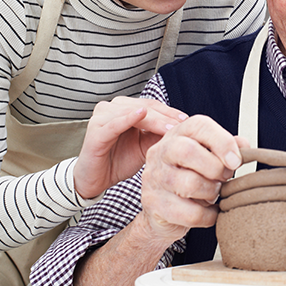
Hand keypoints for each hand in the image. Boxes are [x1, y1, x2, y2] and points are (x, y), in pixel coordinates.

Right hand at [73, 97, 188, 199]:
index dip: (171, 112)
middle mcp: (113, 108)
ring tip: (171, 127)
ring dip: (154, 119)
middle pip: (146, 107)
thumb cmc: (119, 161)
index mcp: (126, 109)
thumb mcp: (145, 147)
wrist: (95, 180)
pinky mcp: (95, 130)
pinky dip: (127, 118)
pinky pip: (114, 122)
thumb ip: (159, 135)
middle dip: (166, 116)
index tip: (189, 120)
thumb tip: (184, 129)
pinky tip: (141, 114)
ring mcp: (102, 116)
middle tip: (184, 124)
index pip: (154, 106)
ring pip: (133, 112)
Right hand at [139, 115, 246, 239]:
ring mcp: (154, 178)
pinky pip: (190, 213)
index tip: (236, 160)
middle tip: (224, 177)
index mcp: (178, 134)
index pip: (199, 125)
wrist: (162, 211)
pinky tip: (209, 211)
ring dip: (212, 192)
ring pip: (190, 183)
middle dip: (215, 167)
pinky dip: (208, 215)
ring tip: (214, 193)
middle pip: (187, 150)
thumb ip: (227, 147)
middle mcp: (161, 152)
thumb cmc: (189, 177)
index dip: (222, 141)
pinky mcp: (154, 204)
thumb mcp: (208, 157)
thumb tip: (244, 146)